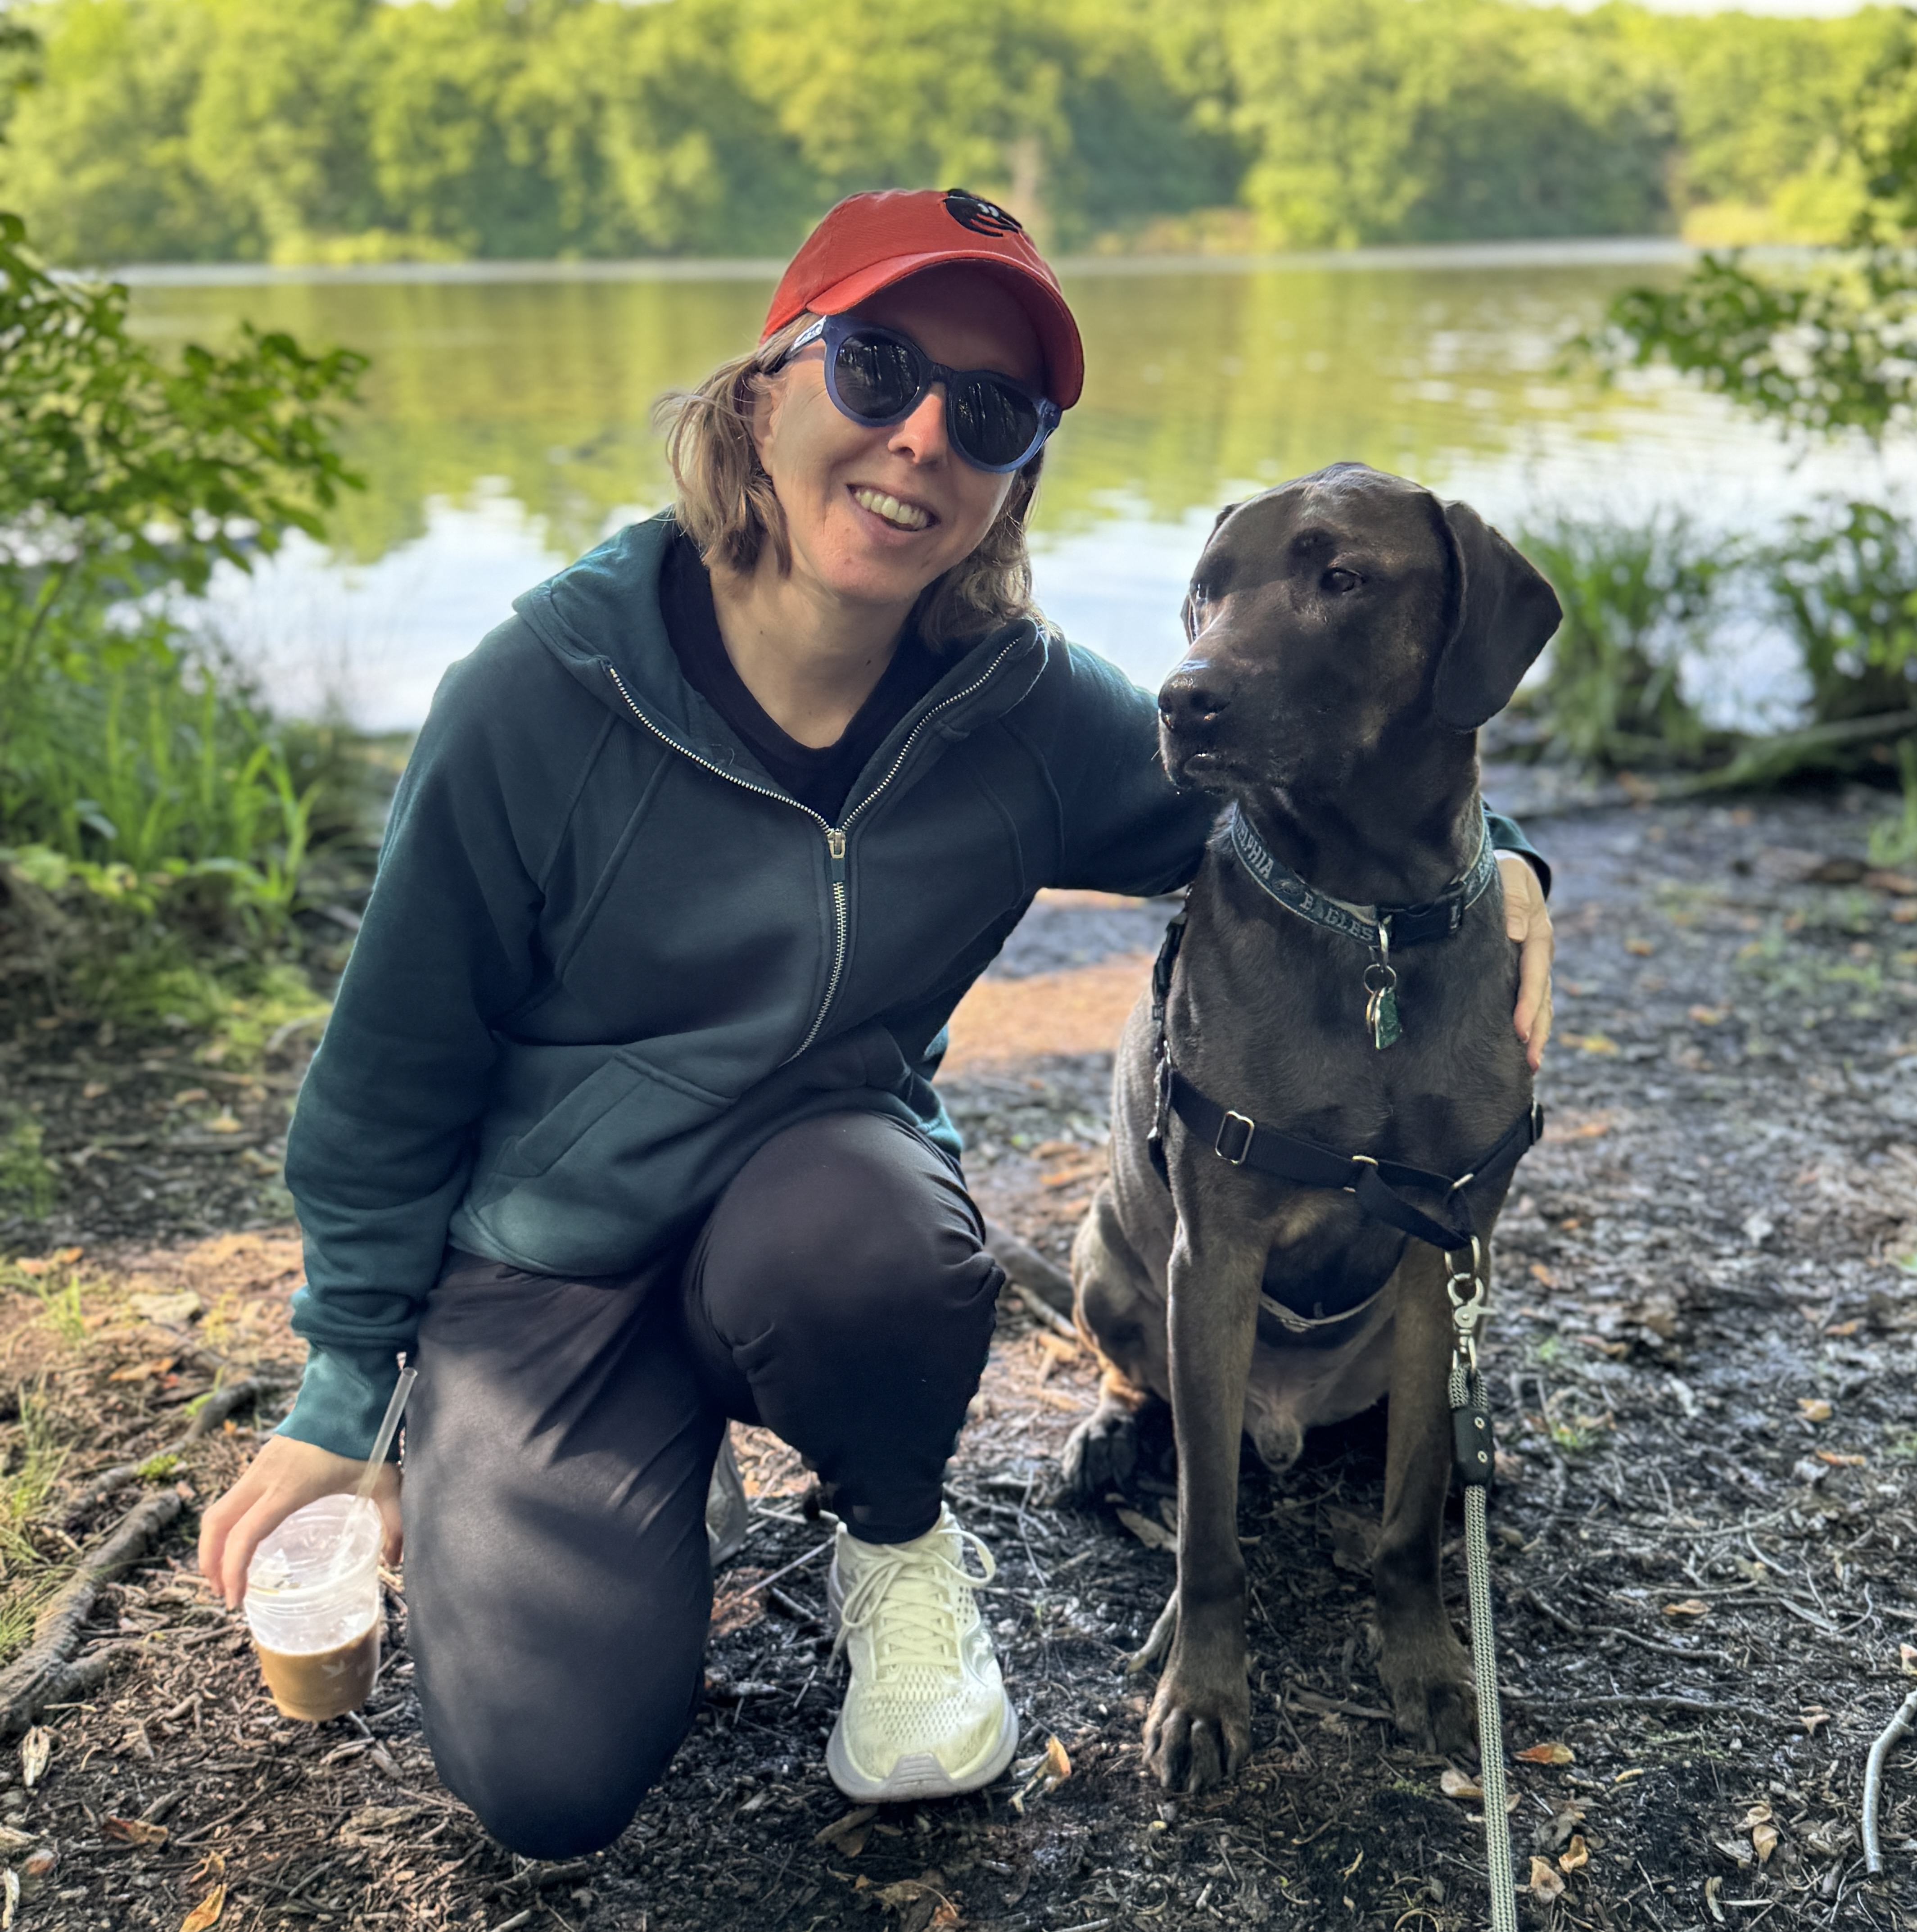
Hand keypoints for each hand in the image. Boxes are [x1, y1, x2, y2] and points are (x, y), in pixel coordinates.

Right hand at [198, 1435, 402, 1609]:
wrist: (350, 1390)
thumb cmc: (366, 1437)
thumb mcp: (386, 1481)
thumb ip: (394, 1522)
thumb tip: (396, 1560)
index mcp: (289, 1488)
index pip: (246, 1534)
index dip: (233, 1570)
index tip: (235, 1599)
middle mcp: (265, 1477)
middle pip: (217, 1523)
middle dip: (210, 1562)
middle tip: (223, 1593)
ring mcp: (259, 1465)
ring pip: (219, 1508)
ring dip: (214, 1543)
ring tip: (226, 1573)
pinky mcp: (262, 1458)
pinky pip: (232, 1496)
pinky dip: (226, 1522)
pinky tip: (243, 1538)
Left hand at [1497, 851, 1553, 1072]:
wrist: (1510, 870)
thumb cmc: (1505, 872)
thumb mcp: (1511, 876)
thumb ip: (1512, 901)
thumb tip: (1514, 932)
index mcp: (1537, 935)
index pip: (1532, 975)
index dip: (1527, 1004)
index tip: (1519, 1029)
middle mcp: (1539, 955)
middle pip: (1541, 998)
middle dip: (1536, 1030)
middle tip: (1529, 1061)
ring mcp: (1534, 965)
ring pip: (1540, 1004)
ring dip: (1536, 1034)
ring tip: (1530, 1064)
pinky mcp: (1523, 969)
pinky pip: (1530, 999)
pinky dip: (1530, 1023)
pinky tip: (1521, 1046)